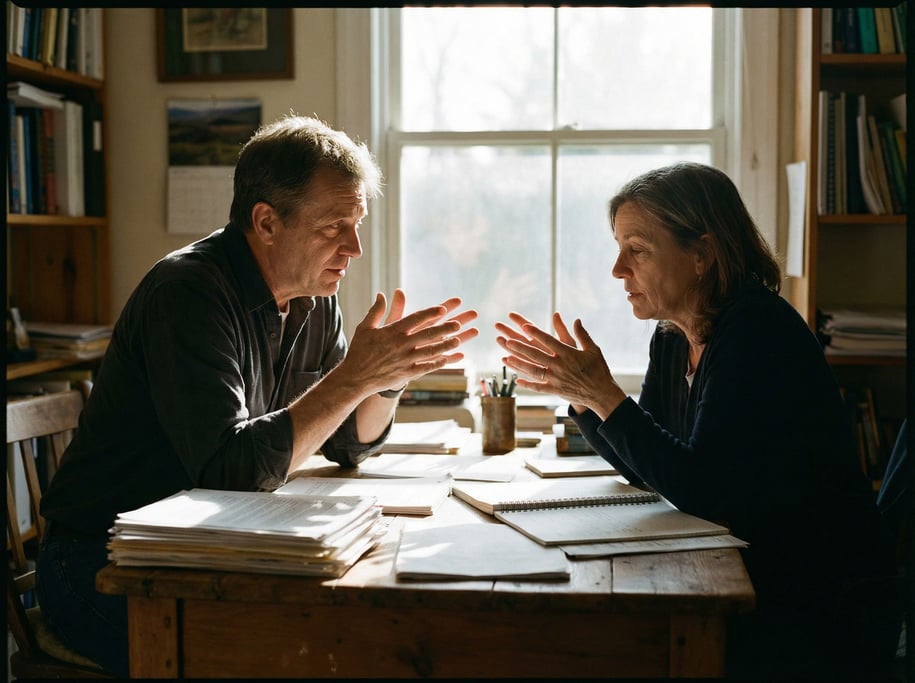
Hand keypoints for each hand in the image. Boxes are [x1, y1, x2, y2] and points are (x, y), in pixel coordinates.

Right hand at [345, 289, 478, 394]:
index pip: (415, 319)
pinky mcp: (406, 373)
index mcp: (392, 331)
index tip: (443, 308)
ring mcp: (405, 360)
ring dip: (445, 346)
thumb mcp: (365, 328)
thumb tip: (381, 294)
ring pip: (430, 351)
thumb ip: (376, 311)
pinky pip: (425, 367)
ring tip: (458, 341)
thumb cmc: (359, 351)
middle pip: (427, 334)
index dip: (430, 313)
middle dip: (444, 328)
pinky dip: (437, 363)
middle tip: (458, 324)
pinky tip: (446, 359)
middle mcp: (401, 345)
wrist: (355, 378)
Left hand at [495, 311, 625, 418]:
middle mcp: (560, 366)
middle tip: (506, 339)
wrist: (602, 394)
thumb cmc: (599, 370)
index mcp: (569, 354)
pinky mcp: (555, 390)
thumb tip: (576, 320)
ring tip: (505, 357)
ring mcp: (556, 379)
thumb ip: (582, 335)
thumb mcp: (593, 350)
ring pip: (533, 370)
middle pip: (536, 354)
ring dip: (519, 364)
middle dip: (520, 347)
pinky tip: (517, 380)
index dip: (536, 333)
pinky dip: (527, 384)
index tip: (524, 325)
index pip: (549, 341)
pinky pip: (539, 387)